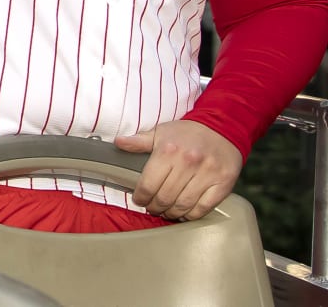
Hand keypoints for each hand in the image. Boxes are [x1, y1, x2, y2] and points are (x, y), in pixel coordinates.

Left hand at [115, 120, 241, 220]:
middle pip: (165, 197)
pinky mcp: (223, 183)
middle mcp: (188, 162)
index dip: (141, 197)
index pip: (148, 184)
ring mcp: (207, 174)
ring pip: (183, 205)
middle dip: (155, 207)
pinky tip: (185, 212)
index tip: (139, 200)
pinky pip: (204, 207)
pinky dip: (192, 214)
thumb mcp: (161, 132)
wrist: (222, 128)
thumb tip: (118, 143)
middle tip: (152, 208)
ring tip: (166, 211)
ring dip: (172, 213)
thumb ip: (139, 141)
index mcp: (168, 150)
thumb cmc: (188, 132)